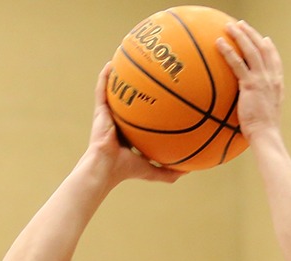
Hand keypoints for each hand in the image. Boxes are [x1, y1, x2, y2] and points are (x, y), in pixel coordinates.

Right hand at [87, 64, 182, 183]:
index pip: (142, 117)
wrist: (105, 168)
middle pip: (130, 99)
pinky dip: (105, 76)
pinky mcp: (100, 111)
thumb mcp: (153, 170)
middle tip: (151, 71)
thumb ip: (170, 172)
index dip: (151, 107)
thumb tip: (190, 171)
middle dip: (137, 86)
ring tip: (127, 58)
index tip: (164, 95)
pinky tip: (112, 63)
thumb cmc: (126, 171)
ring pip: (114, 91)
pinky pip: (102, 89)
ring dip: (119, 75)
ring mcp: (108, 115)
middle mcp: (120, 121)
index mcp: (131, 133)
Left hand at [215, 21, 282, 139]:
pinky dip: (228, 51)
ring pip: (251, 51)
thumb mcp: (266, 111)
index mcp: (277, 84)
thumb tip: (252, 102)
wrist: (266, 135)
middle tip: (241, 25)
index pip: (275, 59)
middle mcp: (271, 78)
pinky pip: (237, 63)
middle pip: (263, 49)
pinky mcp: (250, 84)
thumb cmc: (263, 130)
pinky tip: (219, 43)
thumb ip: (261, 101)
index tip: (264, 38)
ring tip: (229, 26)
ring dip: (240, 35)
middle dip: (252, 34)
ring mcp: (262, 80)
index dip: (269, 47)